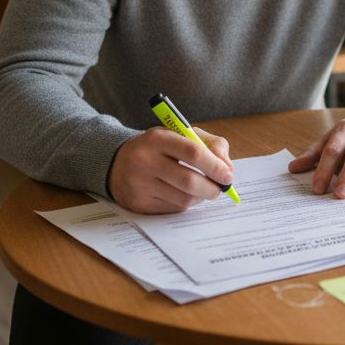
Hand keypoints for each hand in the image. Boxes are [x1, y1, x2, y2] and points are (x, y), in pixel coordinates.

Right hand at [108, 126, 233, 213]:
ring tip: (203, 190)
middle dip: (212, 188)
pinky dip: (186, 204)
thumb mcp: (181, 135)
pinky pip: (173, 209)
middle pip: (189, 180)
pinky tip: (184, 195)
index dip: (215, 166)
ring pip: (183, 199)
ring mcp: (139, 184)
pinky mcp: (138, 204)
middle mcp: (144, 161)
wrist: (116, 162)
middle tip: (220, 188)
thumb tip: (227, 168)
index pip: (193, 152)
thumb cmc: (158, 148)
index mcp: (157, 138)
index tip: (228, 175)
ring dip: (200, 197)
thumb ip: (210, 144)